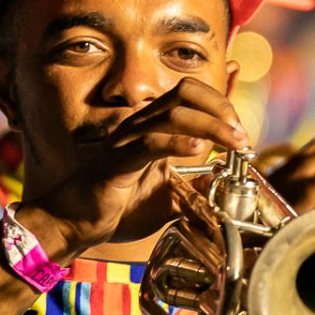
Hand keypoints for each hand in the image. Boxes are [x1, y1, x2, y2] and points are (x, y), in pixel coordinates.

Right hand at [20, 79, 249, 257]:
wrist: (74, 224)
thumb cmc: (116, 207)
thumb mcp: (168, 196)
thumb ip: (194, 186)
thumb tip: (223, 181)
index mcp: (152, 127)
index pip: (190, 94)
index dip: (220, 104)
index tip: (240, 131)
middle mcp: (140, 125)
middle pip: (186, 91)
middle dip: (220, 107)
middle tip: (240, 135)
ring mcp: (128, 140)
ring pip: (174, 114)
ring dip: (211, 126)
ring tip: (233, 142)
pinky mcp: (118, 161)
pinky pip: (151, 143)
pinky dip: (179, 143)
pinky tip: (199, 150)